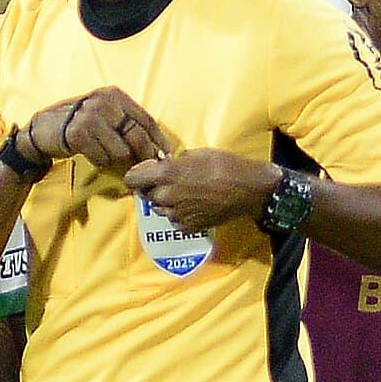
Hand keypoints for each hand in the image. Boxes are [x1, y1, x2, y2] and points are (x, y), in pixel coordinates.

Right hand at [24, 88, 172, 174]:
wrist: (44, 128)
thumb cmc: (81, 123)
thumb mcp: (106, 114)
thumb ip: (129, 125)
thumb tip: (158, 149)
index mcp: (115, 95)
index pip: (146, 119)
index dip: (159, 141)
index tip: (165, 157)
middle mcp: (105, 102)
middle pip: (137, 136)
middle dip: (143, 155)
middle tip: (141, 167)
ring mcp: (91, 116)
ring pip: (121, 151)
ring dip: (115, 158)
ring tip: (102, 151)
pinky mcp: (79, 133)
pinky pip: (103, 158)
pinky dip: (100, 161)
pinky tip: (90, 153)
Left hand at [122, 149, 280, 234]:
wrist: (248, 190)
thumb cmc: (224, 166)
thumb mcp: (196, 154)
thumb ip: (174, 162)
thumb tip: (166, 165)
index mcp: (165, 175)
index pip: (132, 179)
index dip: (137, 174)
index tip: (146, 172)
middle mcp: (166, 197)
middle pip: (146, 195)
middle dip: (154, 188)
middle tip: (171, 181)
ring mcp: (177, 214)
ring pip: (160, 209)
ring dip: (166, 202)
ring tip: (185, 193)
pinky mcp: (189, 227)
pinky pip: (175, 221)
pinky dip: (180, 214)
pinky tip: (194, 205)